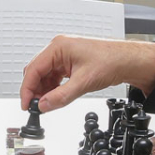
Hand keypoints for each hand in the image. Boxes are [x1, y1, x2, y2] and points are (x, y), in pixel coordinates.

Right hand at [19, 36, 154, 112]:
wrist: (128, 60)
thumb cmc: (111, 60)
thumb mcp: (83, 82)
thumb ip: (61, 96)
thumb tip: (44, 105)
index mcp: (59, 47)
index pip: (33, 69)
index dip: (27, 89)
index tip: (26, 104)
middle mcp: (59, 48)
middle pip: (37, 71)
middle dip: (35, 90)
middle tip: (35, 107)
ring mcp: (65, 54)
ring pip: (45, 74)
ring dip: (44, 90)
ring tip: (46, 104)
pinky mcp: (70, 61)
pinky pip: (55, 75)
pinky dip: (53, 87)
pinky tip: (55, 97)